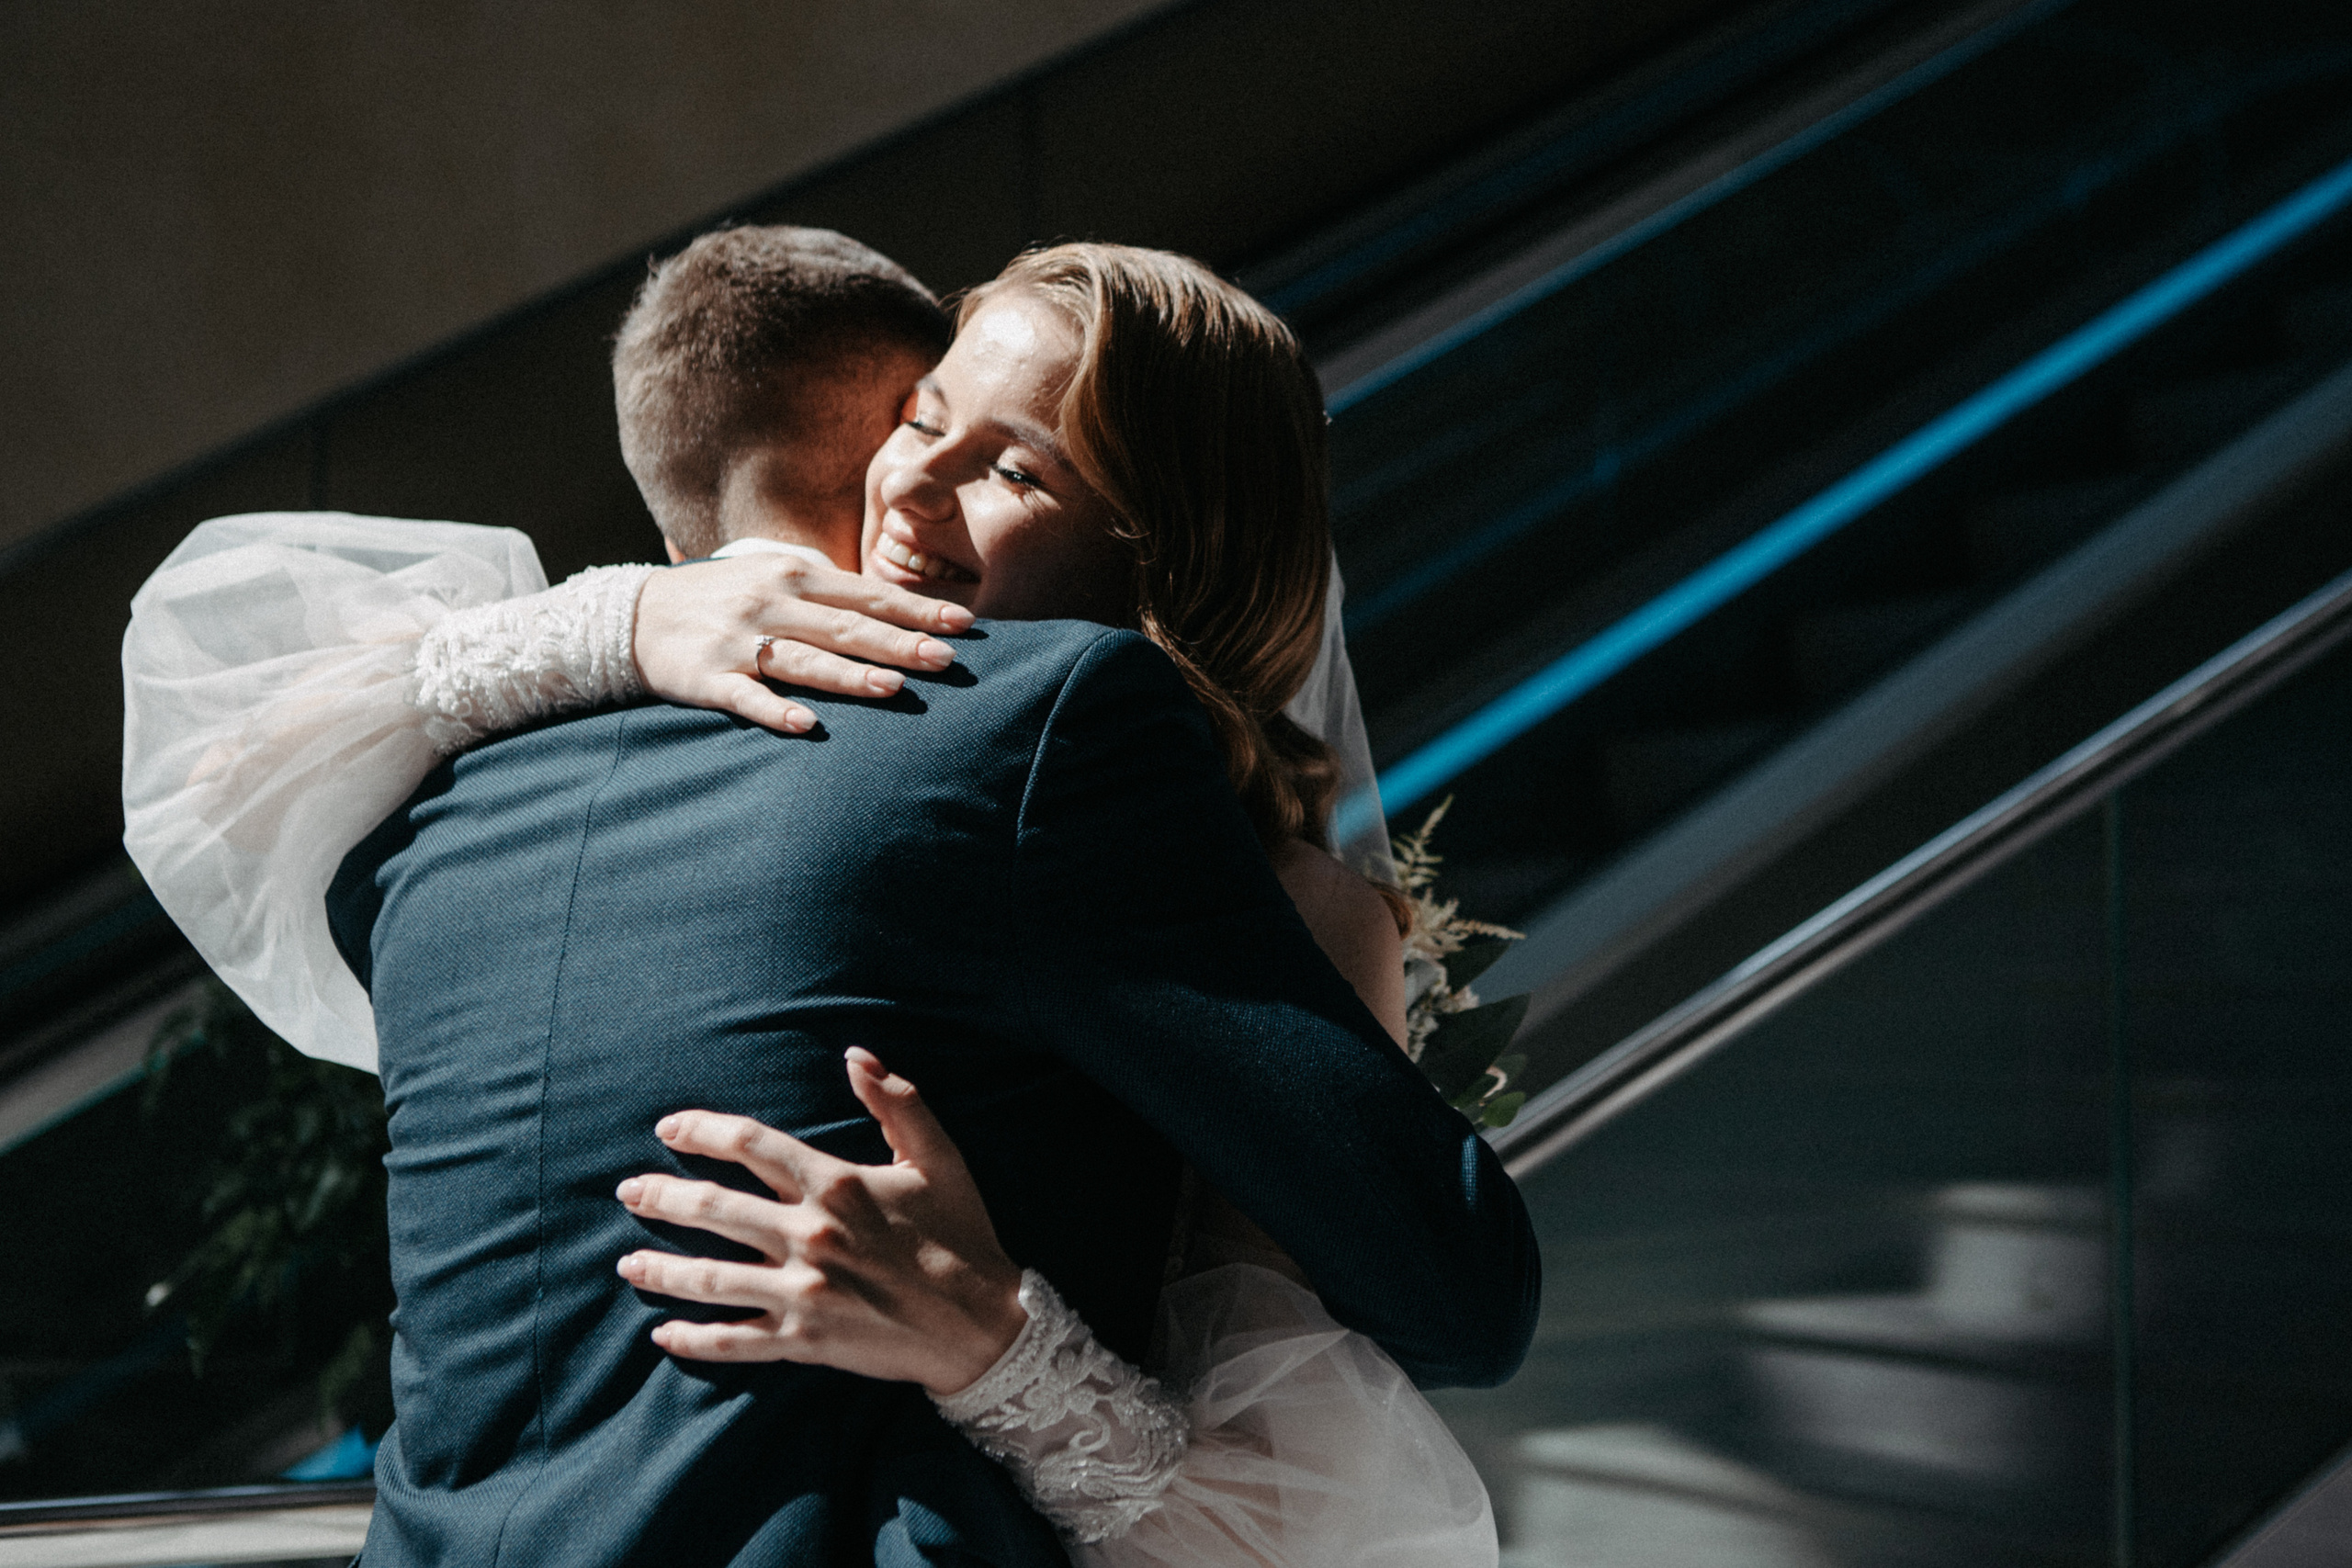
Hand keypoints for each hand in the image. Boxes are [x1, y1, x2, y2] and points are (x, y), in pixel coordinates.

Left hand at [614, 1048, 1026, 1395]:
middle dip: (662, 1196)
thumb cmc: (961, 1235)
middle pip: (714, 1208)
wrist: (983, 1325)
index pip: (751, 1145)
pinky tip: (663, 1333)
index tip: (669, 1128)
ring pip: (711, 1278)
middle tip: (628, 1191)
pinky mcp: (804, 1339)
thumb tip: (855, 1054)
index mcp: (838, 1185)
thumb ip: (898, 1101)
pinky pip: (734, 1341)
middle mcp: (811, 1236)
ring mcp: (803, 1292)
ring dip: (661, 1269)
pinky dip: (694, 1339)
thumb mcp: (939, 1158)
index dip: (703, 1131)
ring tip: (627, 1261)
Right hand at [633, 554, 976, 735]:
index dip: (916, 610)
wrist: (634, 615)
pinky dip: (775, 710)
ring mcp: (739, 641)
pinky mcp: (708, 677)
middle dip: (899, 643)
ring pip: (804, 660)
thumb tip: (889, 603)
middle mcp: (770, 603)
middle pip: (846, 627)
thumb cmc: (723, 597)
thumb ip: (826, 587)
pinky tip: (806, 725)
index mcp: (793, 576)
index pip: (867, 595)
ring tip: (893, 688)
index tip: (964, 625)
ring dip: (850, 675)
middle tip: (947, 661)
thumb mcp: (773, 574)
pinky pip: (747, 697)